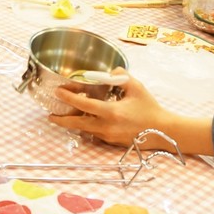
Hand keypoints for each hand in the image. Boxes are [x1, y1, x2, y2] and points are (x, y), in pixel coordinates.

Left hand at [49, 72, 213, 155]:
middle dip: (62, 120)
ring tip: (63, 118)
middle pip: (77, 124)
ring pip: (85, 130)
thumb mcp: (136, 87)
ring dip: (74, 124)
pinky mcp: (112, 142)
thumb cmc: (150, 108)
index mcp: (111, 112)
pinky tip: (85, 122)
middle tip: (50, 115)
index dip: (69, 97)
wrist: (163, 131)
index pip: (84, 105)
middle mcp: (106, 127)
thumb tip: (110, 71)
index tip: (58, 91)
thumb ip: (121, 76)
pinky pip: (95, 134)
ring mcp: (108, 137)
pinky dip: (87, 128)